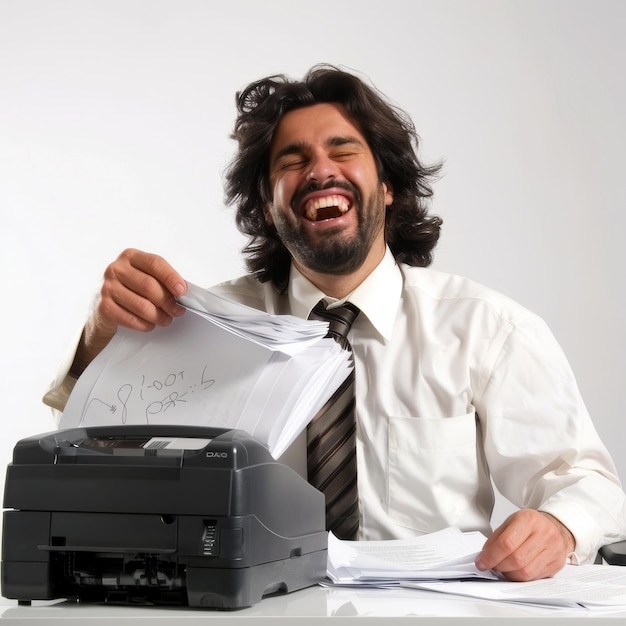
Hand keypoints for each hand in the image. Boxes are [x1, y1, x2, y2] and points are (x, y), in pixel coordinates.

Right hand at [71, 249, 186, 375]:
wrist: (109, 304)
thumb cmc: (134, 288)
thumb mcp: (147, 275)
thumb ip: (162, 279)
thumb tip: (182, 291)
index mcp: (131, 257)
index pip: (155, 263)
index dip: (171, 277)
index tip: (182, 290)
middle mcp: (116, 269)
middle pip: (149, 286)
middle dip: (168, 301)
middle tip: (177, 310)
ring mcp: (108, 288)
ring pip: (142, 305)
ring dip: (159, 316)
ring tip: (166, 319)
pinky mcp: (105, 307)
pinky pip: (130, 319)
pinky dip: (145, 324)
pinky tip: (150, 324)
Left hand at [475, 509, 574, 580]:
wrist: (555, 526)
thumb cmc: (531, 524)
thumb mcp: (511, 522)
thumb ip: (497, 538)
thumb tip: (484, 556)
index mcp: (528, 520)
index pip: (507, 543)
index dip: (491, 556)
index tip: (481, 562)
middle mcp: (543, 534)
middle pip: (516, 559)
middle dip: (499, 566)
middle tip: (491, 566)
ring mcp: (553, 550)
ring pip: (526, 572)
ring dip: (509, 574)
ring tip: (503, 569)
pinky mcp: (557, 564)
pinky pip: (535, 577)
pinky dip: (520, 577)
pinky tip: (515, 571)